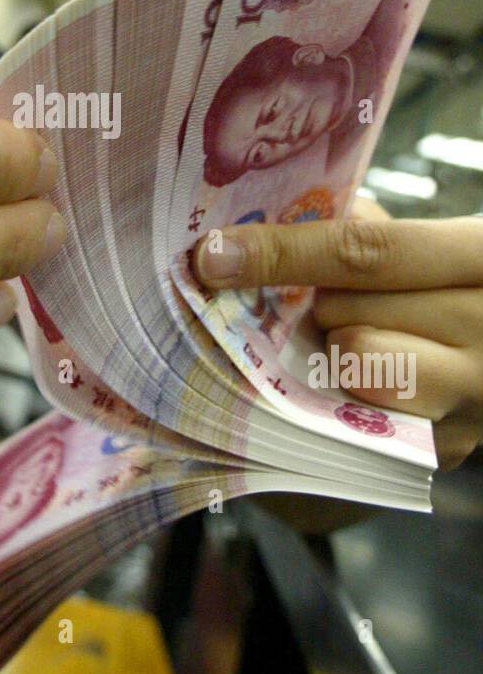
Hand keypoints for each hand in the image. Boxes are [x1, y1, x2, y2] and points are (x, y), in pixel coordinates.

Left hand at [193, 196, 482, 470]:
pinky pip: (361, 411)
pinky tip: (369, 380)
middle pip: (348, 308)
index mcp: (480, 254)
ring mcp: (473, 393)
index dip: (285, 251)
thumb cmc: (446, 287)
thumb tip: (267, 228)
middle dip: (319, 303)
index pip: (366, 252)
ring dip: (338, 346)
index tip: (216, 255)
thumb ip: (364, 230)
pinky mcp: (449, 444)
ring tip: (361, 337)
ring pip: (354, 359)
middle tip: (329, 300)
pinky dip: (349, 390)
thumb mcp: (423, 243)